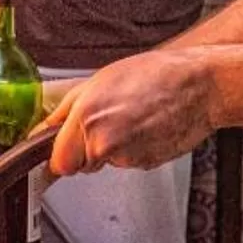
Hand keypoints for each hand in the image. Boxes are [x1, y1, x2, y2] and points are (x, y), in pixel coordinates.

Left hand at [46, 49, 221, 175]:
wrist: (199, 85)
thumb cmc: (154, 75)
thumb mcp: (98, 81)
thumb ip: (65, 111)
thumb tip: (44, 130)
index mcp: (87, 116)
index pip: (58, 162)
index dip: (60, 155)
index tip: (61, 149)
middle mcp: (104, 141)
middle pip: (78, 167)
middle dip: (84, 152)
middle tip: (103, 125)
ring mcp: (127, 156)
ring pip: (104, 164)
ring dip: (110, 149)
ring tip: (129, 120)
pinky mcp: (146, 164)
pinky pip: (127, 162)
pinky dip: (132, 150)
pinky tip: (143, 128)